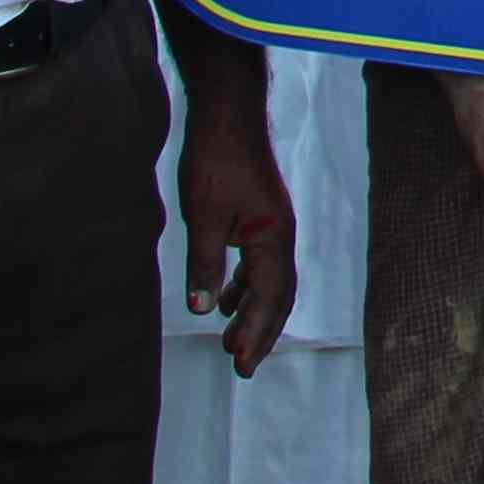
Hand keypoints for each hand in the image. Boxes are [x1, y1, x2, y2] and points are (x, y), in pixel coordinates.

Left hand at [177, 99, 299, 372]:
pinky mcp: (260, 218)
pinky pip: (260, 264)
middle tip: (242, 367)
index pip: (270, 297)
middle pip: (279, 295)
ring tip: (230, 341)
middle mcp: (280, 236)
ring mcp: (273, 226)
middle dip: (261, 332)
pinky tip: (226, 298)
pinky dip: (246, 288)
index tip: (241, 365)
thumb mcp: (203, 218)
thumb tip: (203, 310)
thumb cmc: (216, 162)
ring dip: (253, 312)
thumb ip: (205, 265)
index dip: (257, 333)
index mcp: (273, 238)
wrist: (227, 116)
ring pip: (270, 281)